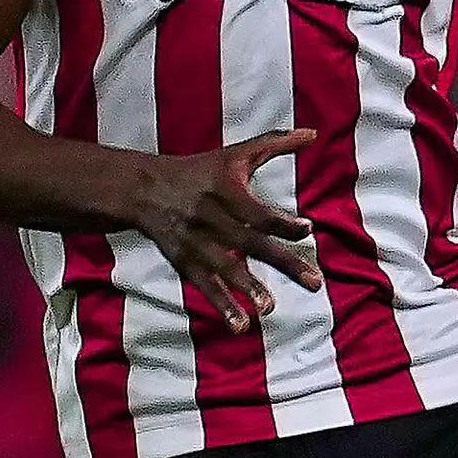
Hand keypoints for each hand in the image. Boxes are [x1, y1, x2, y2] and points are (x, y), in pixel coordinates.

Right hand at [127, 129, 321, 324]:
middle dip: (283, 263)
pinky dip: (222, 305)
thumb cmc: (199, 170)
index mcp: (224, 190)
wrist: (142, 188)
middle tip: (315, 283)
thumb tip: (313, 132)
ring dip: (247, 289)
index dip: (282, 221)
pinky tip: (241, 326)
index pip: (258, 211)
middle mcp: (210, 217)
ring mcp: (195, 242)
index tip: (307, 230)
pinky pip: (204, 285)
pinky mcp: (184, 260)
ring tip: (271, 308)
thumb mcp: (234, 153)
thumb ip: (274, 143)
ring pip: (224, 268)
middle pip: (251, 243)